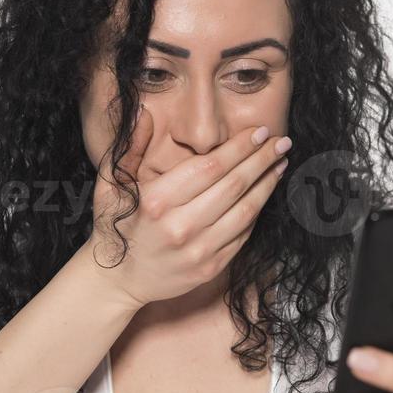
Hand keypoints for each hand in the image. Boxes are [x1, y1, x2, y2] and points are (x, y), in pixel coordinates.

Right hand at [86, 108, 289, 310]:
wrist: (116, 280)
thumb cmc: (114, 225)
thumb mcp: (111, 183)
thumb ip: (130, 146)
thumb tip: (146, 112)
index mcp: (157, 201)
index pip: (210, 167)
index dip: (239, 148)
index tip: (259, 132)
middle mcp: (180, 226)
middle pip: (233, 186)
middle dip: (262, 160)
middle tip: (281, 142)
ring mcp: (198, 251)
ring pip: (245, 211)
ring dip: (267, 185)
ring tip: (280, 164)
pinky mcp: (210, 268)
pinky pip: (243, 235)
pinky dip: (257, 212)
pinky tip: (265, 193)